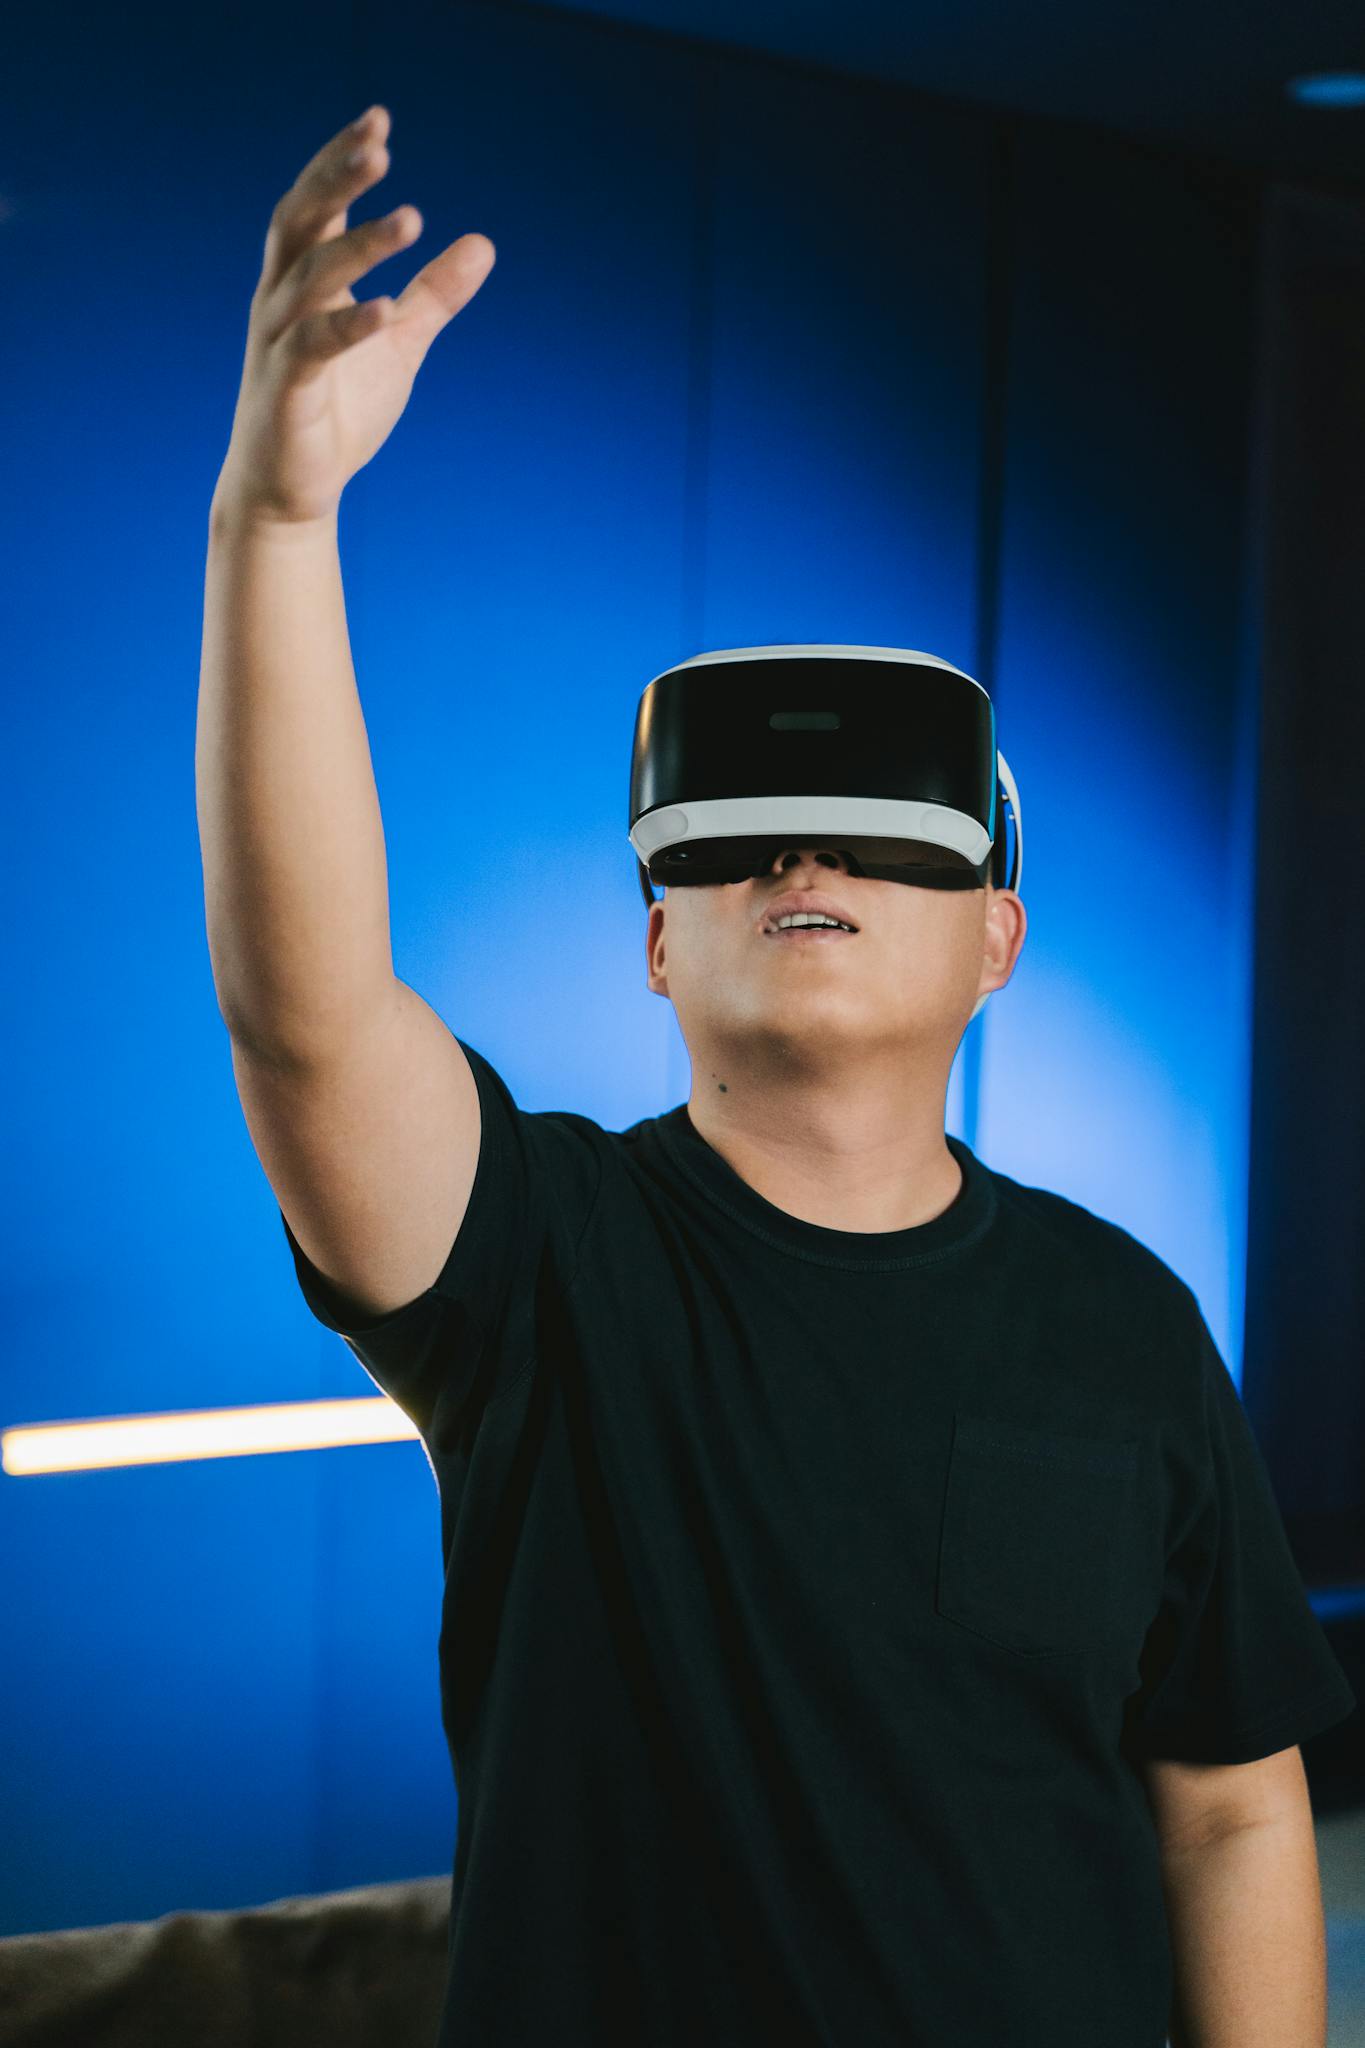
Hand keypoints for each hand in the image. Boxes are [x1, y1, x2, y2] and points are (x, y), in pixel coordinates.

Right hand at [214, 105, 494, 526]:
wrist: (289, 492)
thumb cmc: (336, 412)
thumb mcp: (398, 344)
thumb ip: (434, 295)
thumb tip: (484, 244)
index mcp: (301, 282)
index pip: (315, 205)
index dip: (341, 162)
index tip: (379, 120)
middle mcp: (280, 301)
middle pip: (300, 222)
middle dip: (336, 180)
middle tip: (380, 144)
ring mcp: (277, 344)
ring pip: (310, 277)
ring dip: (359, 244)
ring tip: (411, 219)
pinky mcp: (284, 391)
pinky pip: (312, 348)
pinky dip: (350, 326)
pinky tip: (387, 309)